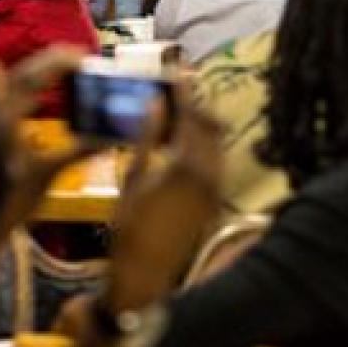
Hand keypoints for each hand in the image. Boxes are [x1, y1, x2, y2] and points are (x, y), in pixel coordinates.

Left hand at [0, 48, 102, 241]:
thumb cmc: (4, 203)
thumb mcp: (45, 176)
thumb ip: (76, 153)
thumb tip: (107, 138)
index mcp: (4, 120)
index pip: (32, 78)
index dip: (57, 63)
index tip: (81, 57)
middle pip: (20, 74)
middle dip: (50, 62)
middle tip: (77, 56)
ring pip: (7, 84)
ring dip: (35, 72)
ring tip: (60, 65)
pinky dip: (6, 84)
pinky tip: (4, 73)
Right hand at [104, 79, 224, 311]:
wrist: (147, 273)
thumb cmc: (130, 228)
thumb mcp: (131, 178)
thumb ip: (146, 137)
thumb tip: (156, 104)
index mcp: (185, 165)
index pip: (191, 115)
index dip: (184, 91)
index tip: (178, 73)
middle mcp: (209, 173)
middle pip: (211, 124)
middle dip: (197, 103)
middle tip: (180, 87)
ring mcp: (216, 187)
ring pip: (217, 141)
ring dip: (202, 123)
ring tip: (180, 110)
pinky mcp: (216, 198)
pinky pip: (216, 159)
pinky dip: (204, 144)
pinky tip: (183, 141)